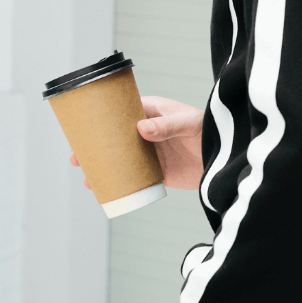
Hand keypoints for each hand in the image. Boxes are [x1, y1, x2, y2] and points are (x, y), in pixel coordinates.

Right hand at [69, 95, 204, 191]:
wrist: (226, 159)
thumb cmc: (208, 131)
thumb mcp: (188, 123)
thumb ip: (166, 125)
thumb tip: (141, 129)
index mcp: (152, 113)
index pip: (121, 113)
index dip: (101, 120)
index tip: (82, 128)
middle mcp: (148, 132)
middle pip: (115, 139)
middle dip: (94, 147)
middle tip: (75, 157)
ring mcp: (151, 153)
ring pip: (120, 159)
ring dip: (102, 166)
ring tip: (86, 177)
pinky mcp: (158, 173)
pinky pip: (133, 178)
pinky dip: (118, 183)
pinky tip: (104, 189)